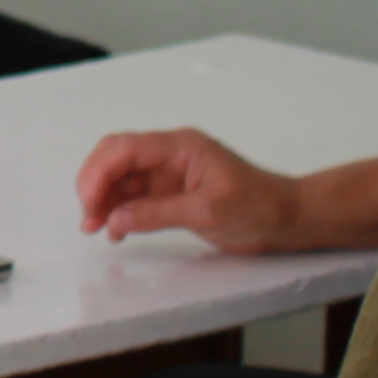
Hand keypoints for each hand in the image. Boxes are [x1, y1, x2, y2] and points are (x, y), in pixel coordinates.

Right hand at [76, 129, 309, 253]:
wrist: (289, 220)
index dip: (99, 173)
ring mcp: (170, 173)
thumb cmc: (258, 208)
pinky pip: (136, 196)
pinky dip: (121, 211)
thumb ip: (157, 213)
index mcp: (180, 147)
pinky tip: (117, 230)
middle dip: (95, 185)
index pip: (125, 148)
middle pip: (116, 159)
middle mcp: (171, 155)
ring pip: (122, 179)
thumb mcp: (207, 212)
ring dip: (105, 201)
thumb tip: (115, 218)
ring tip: (96, 228)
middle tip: (88, 218)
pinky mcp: (172, 193)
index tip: (89, 203)